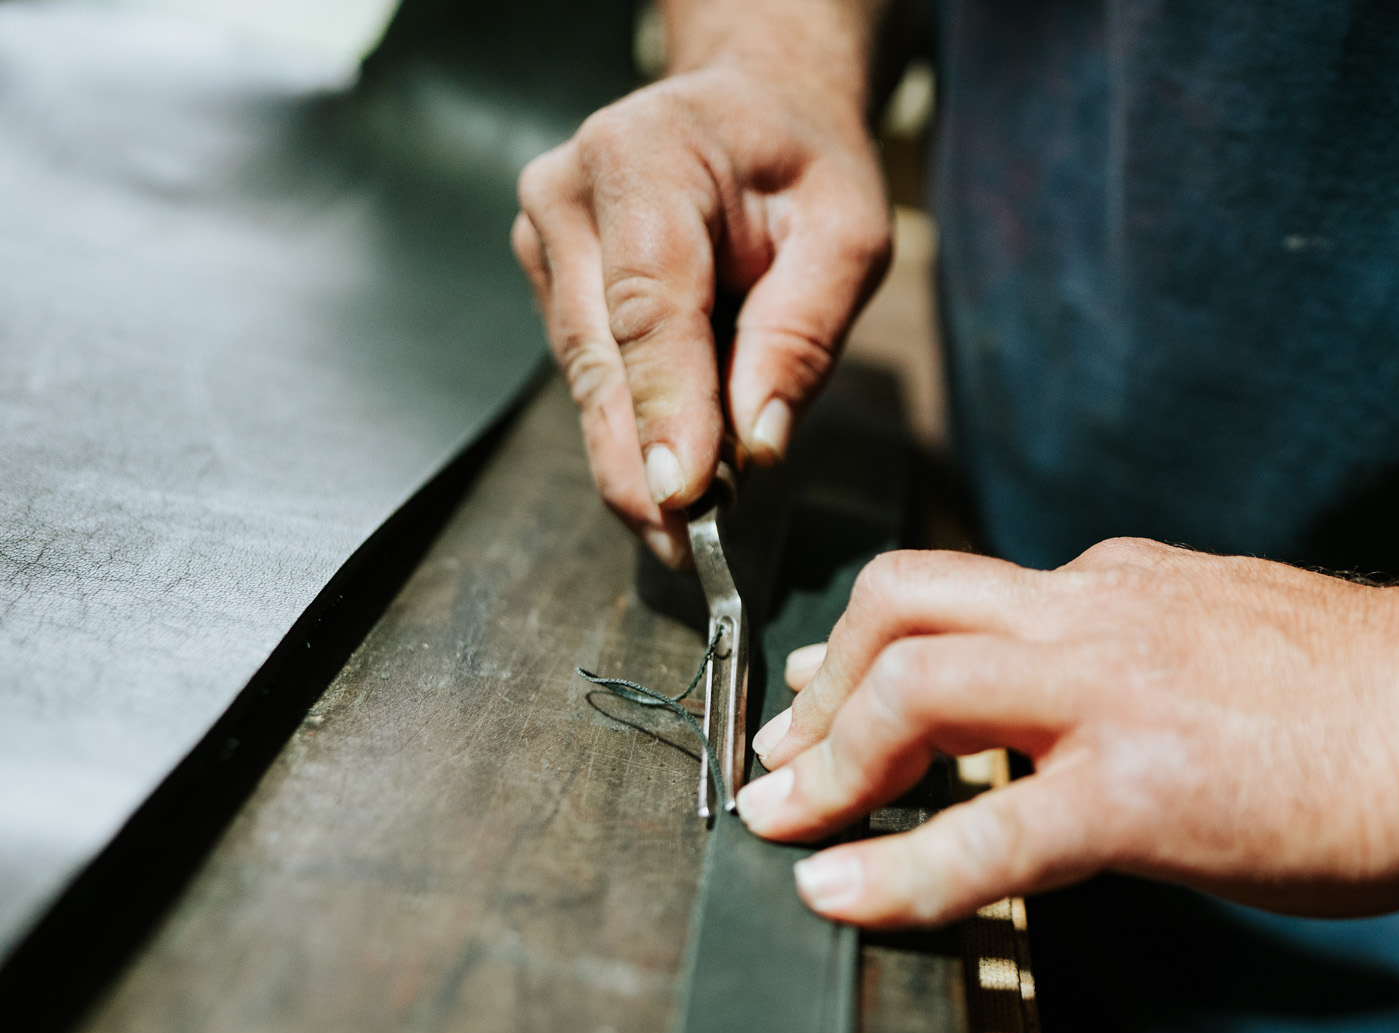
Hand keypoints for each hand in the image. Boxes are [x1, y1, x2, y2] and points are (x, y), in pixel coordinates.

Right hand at [512, 62, 890, 565]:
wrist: (750, 111)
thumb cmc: (803, 165)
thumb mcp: (847, 233)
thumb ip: (803, 333)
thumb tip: (758, 443)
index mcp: (644, 156)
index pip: (648, 304)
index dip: (663, 408)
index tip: (682, 496)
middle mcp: (569, 195)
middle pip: (601, 358)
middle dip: (645, 464)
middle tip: (689, 550)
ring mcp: (545, 241)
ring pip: (588, 382)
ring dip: (640, 458)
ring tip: (697, 524)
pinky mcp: (550, 285)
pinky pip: (592, 378)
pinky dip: (637, 431)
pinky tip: (681, 470)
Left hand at [734, 540, 1398, 927]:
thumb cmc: (1378, 698)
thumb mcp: (1231, 639)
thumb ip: (1146, 657)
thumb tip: (1090, 717)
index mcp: (1117, 585)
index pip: (960, 595)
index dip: (872, 650)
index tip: (830, 697)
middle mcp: (1094, 613)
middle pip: (899, 602)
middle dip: (818, 685)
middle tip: (779, 755)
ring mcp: (1109, 694)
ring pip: (913, 686)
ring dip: (827, 763)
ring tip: (786, 825)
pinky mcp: (1137, 790)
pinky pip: (981, 834)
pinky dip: (893, 872)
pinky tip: (842, 901)